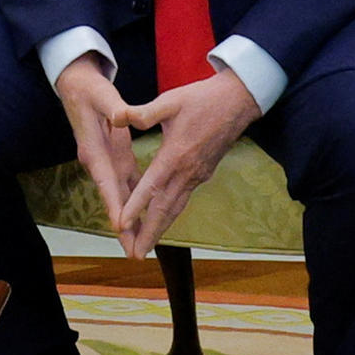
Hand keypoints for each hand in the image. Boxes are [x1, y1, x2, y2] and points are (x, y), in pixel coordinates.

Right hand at [51, 52, 148, 249]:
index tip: (122, 226)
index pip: (106, 181)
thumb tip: (121, 117)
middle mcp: (98, 162)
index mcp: (94, 150)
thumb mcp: (102, 94)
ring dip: (129, 222)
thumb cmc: (90, 90)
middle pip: (113, 199)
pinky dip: (134, 204)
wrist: (77, 85)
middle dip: (123, 227)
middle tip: (135, 253)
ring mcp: (106, 163)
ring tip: (140, 246)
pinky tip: (144, 219)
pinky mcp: (115, 158)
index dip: (115, 204)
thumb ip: (114, 106)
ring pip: (120, 197)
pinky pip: (126, 186)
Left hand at [111, 66, 263, 253]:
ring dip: (161, 229)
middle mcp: (187, 171)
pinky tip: (162, 220)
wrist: (239, 101)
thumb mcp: (170, 101)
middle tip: (134, 255)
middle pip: (165, 209)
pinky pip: (184, 199)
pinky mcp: (203, 174)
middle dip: (149, 233)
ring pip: (176, 208)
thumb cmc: (203, 99)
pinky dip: (171, 214)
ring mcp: (198, 175)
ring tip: (147, 247)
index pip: (152, 187)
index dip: (135, 207)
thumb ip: (142, 113)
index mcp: (176, 155)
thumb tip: (116, 117)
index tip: (121, 225)